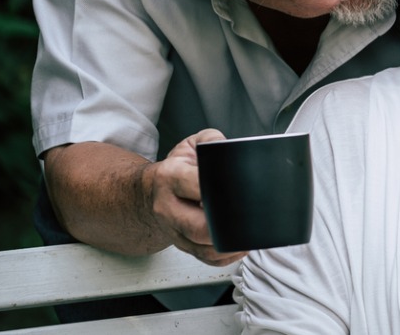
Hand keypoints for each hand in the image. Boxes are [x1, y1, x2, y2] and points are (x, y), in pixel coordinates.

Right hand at [147, 128, 245, 266]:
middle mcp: (168, 207)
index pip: (195, 186)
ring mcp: (173, 230)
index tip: (238, 191)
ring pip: (202, 247)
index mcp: (170, 178)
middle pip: (198, 226)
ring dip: (229, 244)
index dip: (218, 192)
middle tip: (248, 217)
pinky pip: (205, 258)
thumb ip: (211, 140)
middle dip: (226, 225)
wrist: (151, 192)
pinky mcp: (182, 245)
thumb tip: (228, 148)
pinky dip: (225, 257)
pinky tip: (239, 246)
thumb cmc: (175, 169)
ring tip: (249, 233)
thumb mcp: (190, 145)